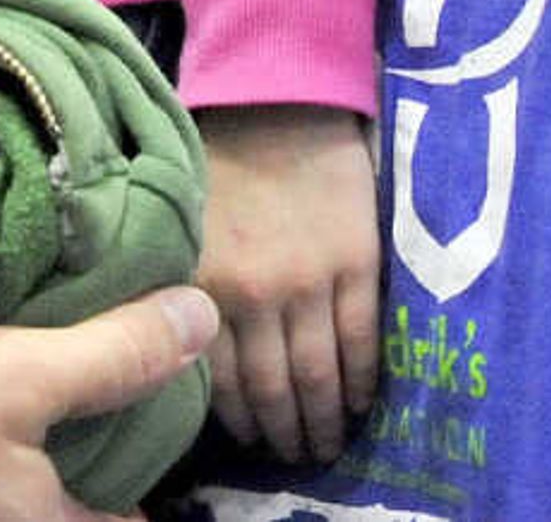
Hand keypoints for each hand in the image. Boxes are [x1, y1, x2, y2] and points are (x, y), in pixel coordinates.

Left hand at [194, 103, 381, 465]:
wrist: (277, 93)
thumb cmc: (221, 156)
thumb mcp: (186, 228)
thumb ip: (193, 290)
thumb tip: (193, 352)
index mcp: (204, 284)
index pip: (222, 382)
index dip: (242, 423)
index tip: (254, 442)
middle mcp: (254, 294)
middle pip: (274, 390)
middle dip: (286, 434)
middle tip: (296, 456)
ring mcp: (309, 281)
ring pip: (319, 376)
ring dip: (325, 420)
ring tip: (327, 442)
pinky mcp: (356, 263)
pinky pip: (362, 341)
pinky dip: (363, 381)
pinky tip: (364, 403)